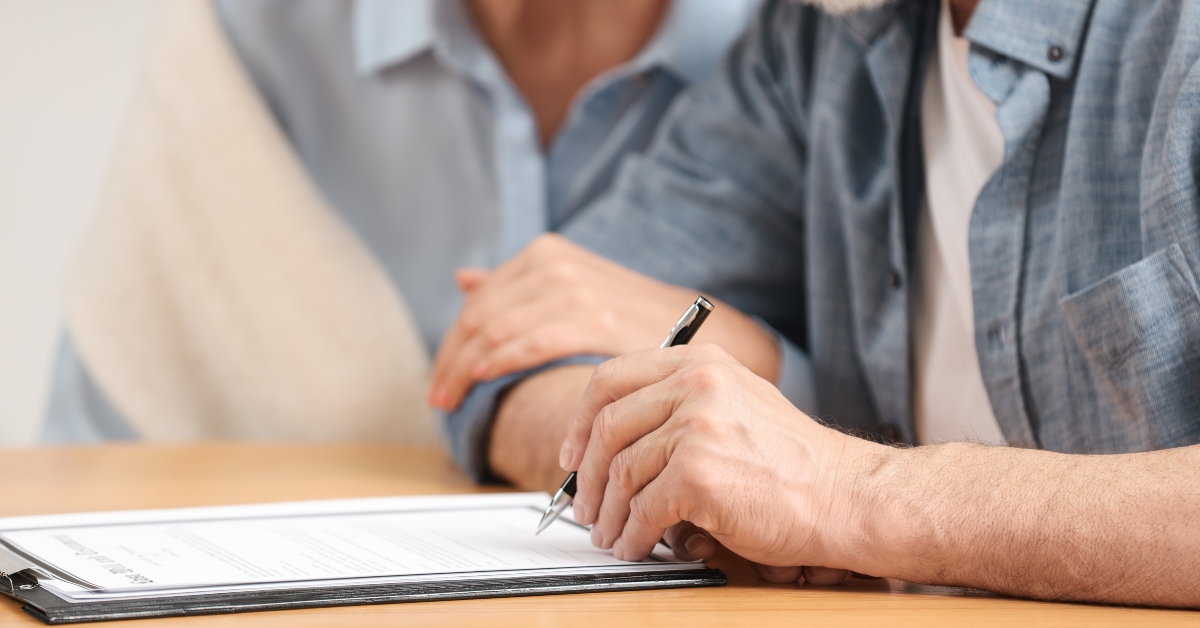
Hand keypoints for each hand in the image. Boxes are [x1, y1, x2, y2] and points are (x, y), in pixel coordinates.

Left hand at [429, 234, 778, 410]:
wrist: (712, 335)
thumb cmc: (643, 327)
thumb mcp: (578, 293)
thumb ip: (521, 287)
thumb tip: (464, 276)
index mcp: (550, 255)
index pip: (480, 300)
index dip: (453, 342)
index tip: (442, 379)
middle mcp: (559, 264)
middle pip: (481, 314)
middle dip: (452, 360)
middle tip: (440, 397)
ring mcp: (576, 288)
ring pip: (495, 330)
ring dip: (465, 370)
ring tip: (454, 402)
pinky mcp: (592, 319)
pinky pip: (527, 341)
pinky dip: (499, 366)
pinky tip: (486, 385)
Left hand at [561, 345, 887, 577]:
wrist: (843, 496)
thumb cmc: (794, 462)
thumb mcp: (736, 404)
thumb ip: (681, 404)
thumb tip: (615, 441)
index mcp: (700, 363)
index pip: (612, 378)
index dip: (581, 419)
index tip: (573, 452)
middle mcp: (696, 383)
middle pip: (607, 426)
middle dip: (586, 475)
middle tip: (582, 505)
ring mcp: (697, 426)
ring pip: (621, 472)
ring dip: (608, 513)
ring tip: (609, 534)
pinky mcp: (698, 473)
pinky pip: (643, 509)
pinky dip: (632, 535)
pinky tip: (635, 546)